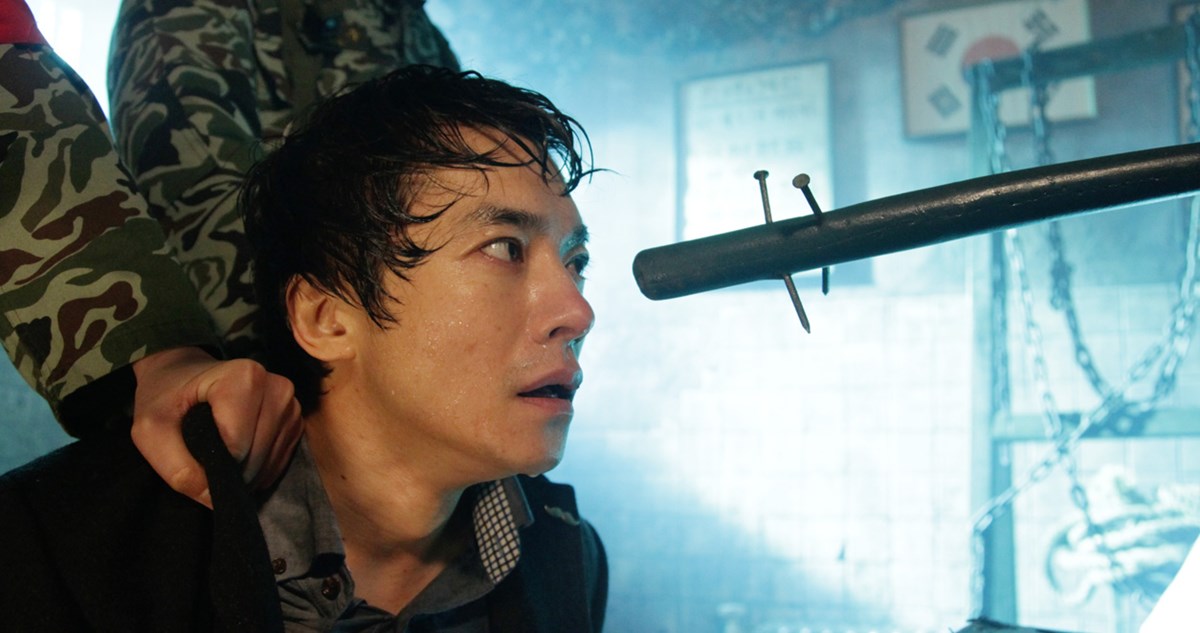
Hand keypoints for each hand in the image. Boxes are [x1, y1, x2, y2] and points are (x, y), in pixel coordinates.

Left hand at [131, 346, 301, 507]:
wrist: (182, 375)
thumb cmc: (165, 398)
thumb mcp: (150, 430)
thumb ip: (176, 467)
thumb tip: (212, 500)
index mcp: (244, 377)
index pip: (238, 443)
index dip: (213, 464)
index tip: (192, 456)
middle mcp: (277, 387)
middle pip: (258, 454)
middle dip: (230, 472)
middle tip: (202, 462)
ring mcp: (291, 404)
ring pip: (271, 460)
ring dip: (245, 473)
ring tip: (218, 460)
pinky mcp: (295, 420)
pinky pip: (281, 459)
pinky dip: (259, 469)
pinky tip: (238, 460)